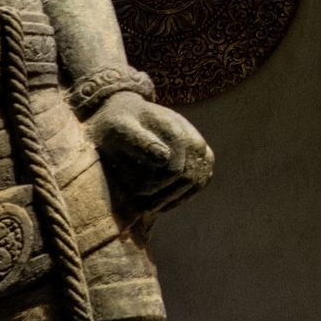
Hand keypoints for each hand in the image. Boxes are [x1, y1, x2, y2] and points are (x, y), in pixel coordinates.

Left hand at [89, 91, 214, 215]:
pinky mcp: (201, 154)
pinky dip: (186, 194)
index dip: (155, 188)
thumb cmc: (118, 123)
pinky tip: (166, 201)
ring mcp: (199, 145)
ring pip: (198, 181)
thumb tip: (165, 158)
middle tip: (144, 208)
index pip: (174, 170)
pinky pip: (202, 180)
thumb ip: (139, 142)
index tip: (137, 196)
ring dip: (176, 197)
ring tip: (153, 206)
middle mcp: (192, 136)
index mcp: (174, 129)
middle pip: (189, 178)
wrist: (127, 112)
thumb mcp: (119, 129)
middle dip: (166, 196)